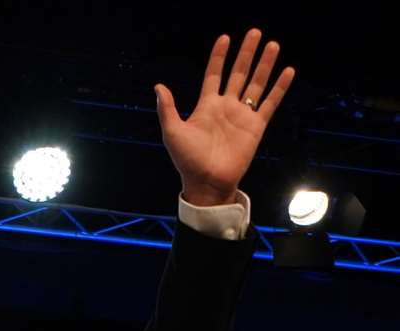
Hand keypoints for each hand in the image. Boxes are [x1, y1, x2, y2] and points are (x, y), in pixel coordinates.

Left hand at [155, 29, 294, 205]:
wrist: (207, 181)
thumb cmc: (188, 160)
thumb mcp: (173, 132)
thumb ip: (168, 109)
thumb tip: (158, 86)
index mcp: (206, 106)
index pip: (214, 75)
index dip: (219, 57)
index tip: (225, 38)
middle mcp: (226, 107)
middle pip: (238, 73)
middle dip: (246, 53)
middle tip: (255, 32)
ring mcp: (242, 115)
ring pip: (256, 84)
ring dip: (264, 65)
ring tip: (273, 44)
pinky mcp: (256, 126)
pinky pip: (270, 103)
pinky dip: (279, 87)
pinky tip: (287, 71)